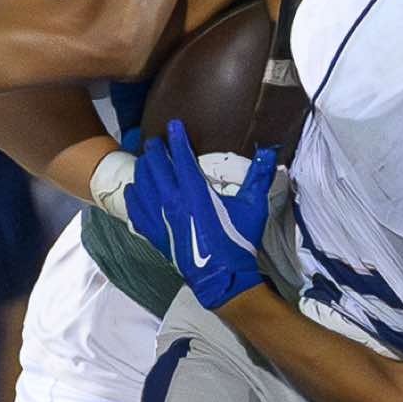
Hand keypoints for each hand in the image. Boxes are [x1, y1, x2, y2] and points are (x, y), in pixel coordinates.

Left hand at [124, 117, 274, 310]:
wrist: (221, 276)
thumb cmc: (238, 241)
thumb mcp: (253, 207)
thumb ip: (259, 176)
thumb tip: (268, 151)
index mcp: (195, 191)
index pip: (180, 156)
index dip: (176, 138)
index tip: (173, 125)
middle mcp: (172, 201)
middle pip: (156, 166)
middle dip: (154, 150)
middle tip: (155, 142)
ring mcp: (159, 217)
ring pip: (142, 184)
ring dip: (143, 169)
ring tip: (145, 161)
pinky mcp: (153, 233)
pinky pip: (135, 209)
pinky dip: (133, 196)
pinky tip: (135, 189)